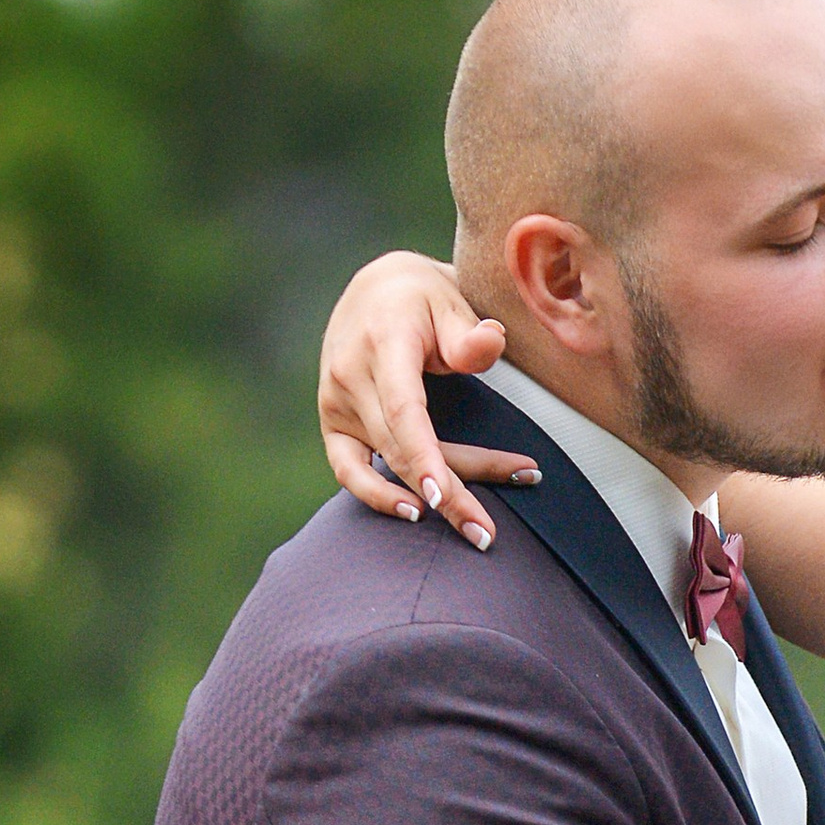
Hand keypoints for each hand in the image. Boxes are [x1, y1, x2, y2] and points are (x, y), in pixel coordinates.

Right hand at [318, 250, 539, 550]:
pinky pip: (348, 469)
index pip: (403, 410)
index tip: (441, 496)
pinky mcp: (334, 422)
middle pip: (401, 448)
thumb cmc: (425, 299)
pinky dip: (375, 495)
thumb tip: (490, 344)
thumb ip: (469, 333)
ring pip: (388, 462)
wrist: (377, 291)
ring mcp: (337, 402)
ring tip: (478, 530)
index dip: (423, 456)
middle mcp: (351, 377)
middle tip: (488, 533)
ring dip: (430, 497)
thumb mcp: (451, 301)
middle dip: (448, 493)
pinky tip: (413, 514)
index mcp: (383, 344)